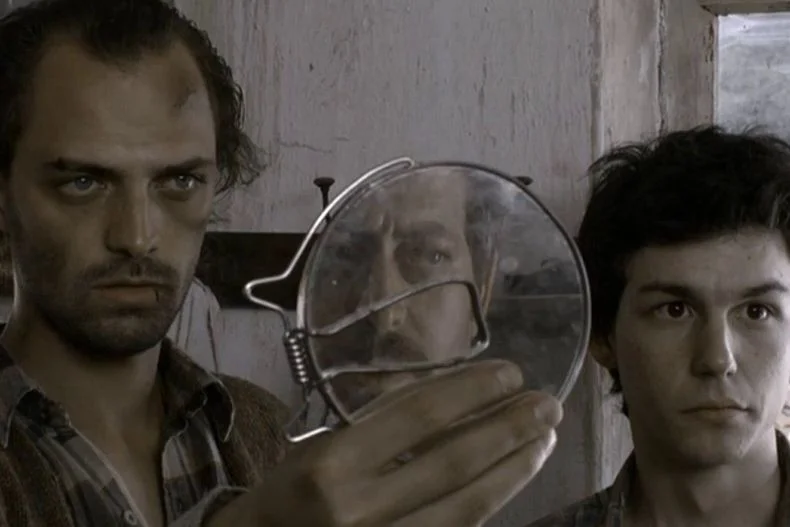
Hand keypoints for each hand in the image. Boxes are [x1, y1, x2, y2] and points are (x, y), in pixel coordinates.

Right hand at [209, 360, 561, 525]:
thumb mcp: (317, 450)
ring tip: (544, 440)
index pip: (417, 416)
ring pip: (467, 506)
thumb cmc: (284, 498)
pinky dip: (489, 504)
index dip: (470, 391)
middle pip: (453, 460)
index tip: (509, 372)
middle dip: (508, 428)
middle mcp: (358, 507)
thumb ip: (377, 426)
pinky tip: (511, 481)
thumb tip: (453, 396)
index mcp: (330, 464)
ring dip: (513, 470)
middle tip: (548, 403)